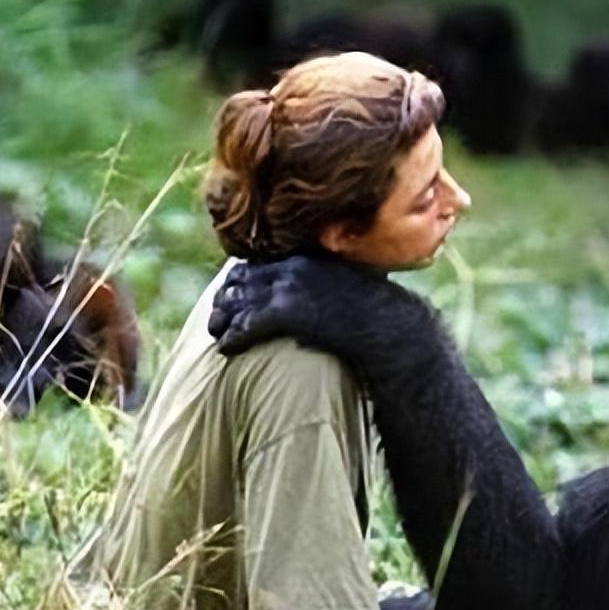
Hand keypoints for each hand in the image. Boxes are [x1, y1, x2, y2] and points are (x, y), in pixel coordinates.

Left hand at [208, 256, 393, 355]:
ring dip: (223, 320)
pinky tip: (227, 350)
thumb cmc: (378, 315)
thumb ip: (329, 284)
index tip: (233, 295)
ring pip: (239, 301)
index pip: (259, 263)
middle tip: (216, 318)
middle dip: (225, 299)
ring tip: (217, 335)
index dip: (241, 281)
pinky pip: (247, 325)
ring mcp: (289, 288)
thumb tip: (323, 298)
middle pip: (241, 279)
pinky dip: (233, 338)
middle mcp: (293, 268)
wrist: (391, 328)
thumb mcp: (350, 286)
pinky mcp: (287, 312)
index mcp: (307, 259)